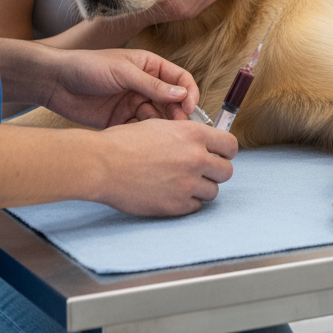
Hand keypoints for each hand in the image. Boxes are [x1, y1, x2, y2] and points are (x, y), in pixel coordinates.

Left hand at [42, 46, 199, 127]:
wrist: (54, 82)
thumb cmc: (87, 66)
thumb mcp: (123, 72)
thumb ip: (152, 84)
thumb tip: (181, 94)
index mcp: (150, 67)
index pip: (180, 79)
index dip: (188, 92)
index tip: (190, 107)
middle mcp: (145, 85)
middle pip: (172, 101)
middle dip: (179, 114)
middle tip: (181, 128)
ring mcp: (133, 104)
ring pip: (158, 118)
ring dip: (163, 127)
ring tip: (164, 138)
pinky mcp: (121, 121)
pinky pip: (140, 130)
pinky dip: (146, 136)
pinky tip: (146, 142)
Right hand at [97, 118, 237, 216]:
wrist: (102, 164)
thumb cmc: (125, 142)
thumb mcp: (161, 126)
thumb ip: (187, 135)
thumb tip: (205, 143)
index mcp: (193, 135)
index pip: (231, 145)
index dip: (226, 151)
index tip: (220, 154)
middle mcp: (196, 158)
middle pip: (226, 171)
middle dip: (215, 171)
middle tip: (200, 171)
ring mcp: (187, 183)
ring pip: (213, 191)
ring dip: (201, 188)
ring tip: (180, 182)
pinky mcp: (176, 205)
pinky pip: (195, 206)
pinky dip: (187, 202)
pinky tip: (171, 193)